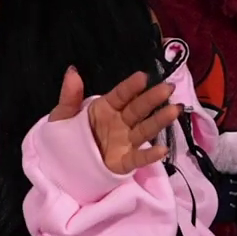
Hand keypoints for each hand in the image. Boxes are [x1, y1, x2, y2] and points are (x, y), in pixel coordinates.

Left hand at [50, 67, 181, 174]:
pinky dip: (149, 156)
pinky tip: (162, 150)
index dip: (131, 86)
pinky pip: (138, 158)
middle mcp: (119, 122)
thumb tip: (72, 71)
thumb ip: (70, 96)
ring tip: (174, 110)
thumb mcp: (63, 115)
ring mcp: (124, 142)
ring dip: (159, 121)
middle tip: (168, 88)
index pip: (121, 95)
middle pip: (138, 109)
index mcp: (105, 108)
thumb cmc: (65, 136)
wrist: (61, 164)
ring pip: (144, 130)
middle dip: (152, 99)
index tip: (143, 77)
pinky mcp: (123, 162)